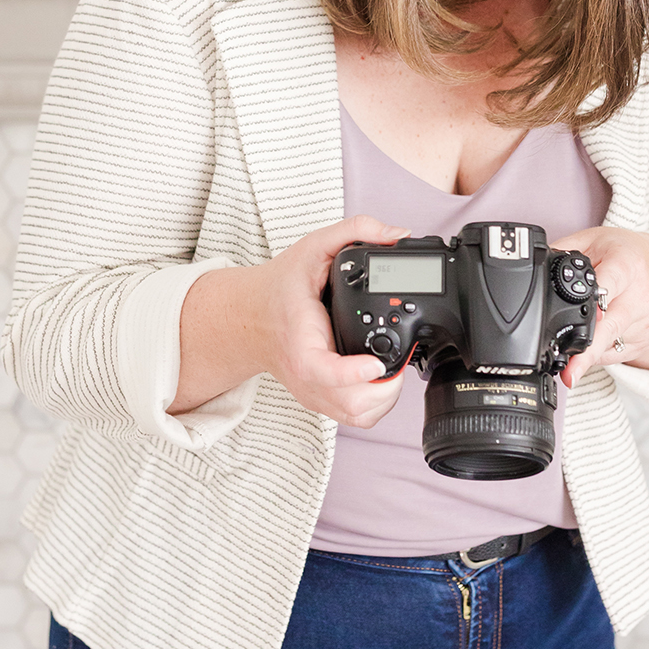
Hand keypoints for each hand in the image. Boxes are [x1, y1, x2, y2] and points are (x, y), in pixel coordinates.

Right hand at [174, 216, 412, 427]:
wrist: (250, 317)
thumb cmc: (280, 288)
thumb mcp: (313, 246)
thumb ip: (355, 230)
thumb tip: (396, 234)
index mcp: (301, 342)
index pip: (324, 371)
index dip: (353, 373)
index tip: (375, 363)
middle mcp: (306, 376)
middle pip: (351, 404)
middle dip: (385, 389)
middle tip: (398, 360)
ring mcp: (313, 393)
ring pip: (356, 417)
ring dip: (384, 399)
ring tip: (393, 370)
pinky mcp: (320, 400)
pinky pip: (354, 418)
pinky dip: (375, 405)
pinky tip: (381, 379)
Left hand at [557, 226, 648, 387]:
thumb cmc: (619, 252)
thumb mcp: (590, 240)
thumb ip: (563, 253)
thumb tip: (534, 272)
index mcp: (626, 264)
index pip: (611, 283)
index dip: (599, 303)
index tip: (592, 320)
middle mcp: (642, 294)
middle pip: (611, 327)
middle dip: (588, 351)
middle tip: (569, 374)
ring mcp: (647, 320)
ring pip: (610, 346)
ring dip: (586, 354)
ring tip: (570, 358)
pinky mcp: (647, 339)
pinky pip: (615, 355)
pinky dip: (598, 353)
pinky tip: (592, 341)